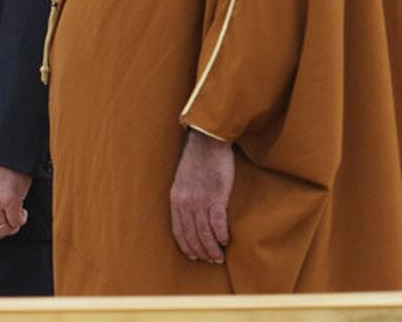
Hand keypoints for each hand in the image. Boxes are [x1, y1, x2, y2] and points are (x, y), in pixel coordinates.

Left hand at [170, 128, 233, 262]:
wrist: (207, 141)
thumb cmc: (197, 159)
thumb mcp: (182, 179)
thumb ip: (184, 197)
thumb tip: (189, 213)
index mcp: (176, 199)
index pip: (179, 231)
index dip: (187, 246)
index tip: (194, 255)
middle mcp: (186, 203)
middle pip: (192, 236)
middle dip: (201, 252)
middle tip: (210, 259)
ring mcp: (200, 201)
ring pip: (205, 234)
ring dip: (212, 249)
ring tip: (219, 256)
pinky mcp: (216, 198)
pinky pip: (217, 224)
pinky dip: (221, 236)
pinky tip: (225, 240)